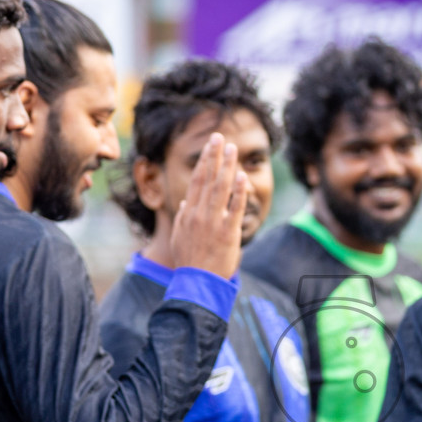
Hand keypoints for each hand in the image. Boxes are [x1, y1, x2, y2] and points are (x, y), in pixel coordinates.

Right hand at [170, 133, 249, 278]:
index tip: (210, 146)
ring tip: (232, 149)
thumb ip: (182, 218)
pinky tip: (242, 177)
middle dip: (214, 157)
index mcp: (188, 213)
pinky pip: (234, 209)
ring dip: (227, 167)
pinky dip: (238, 192)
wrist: (196, 284)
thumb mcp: (179, 237)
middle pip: (207, 180)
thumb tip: (185, 203)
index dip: (204, 162)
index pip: (197, 181)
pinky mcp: (227, 234)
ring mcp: (213, 223)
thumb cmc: (189, 262)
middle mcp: (199, 214)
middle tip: (220, 137)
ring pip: (220, 189)